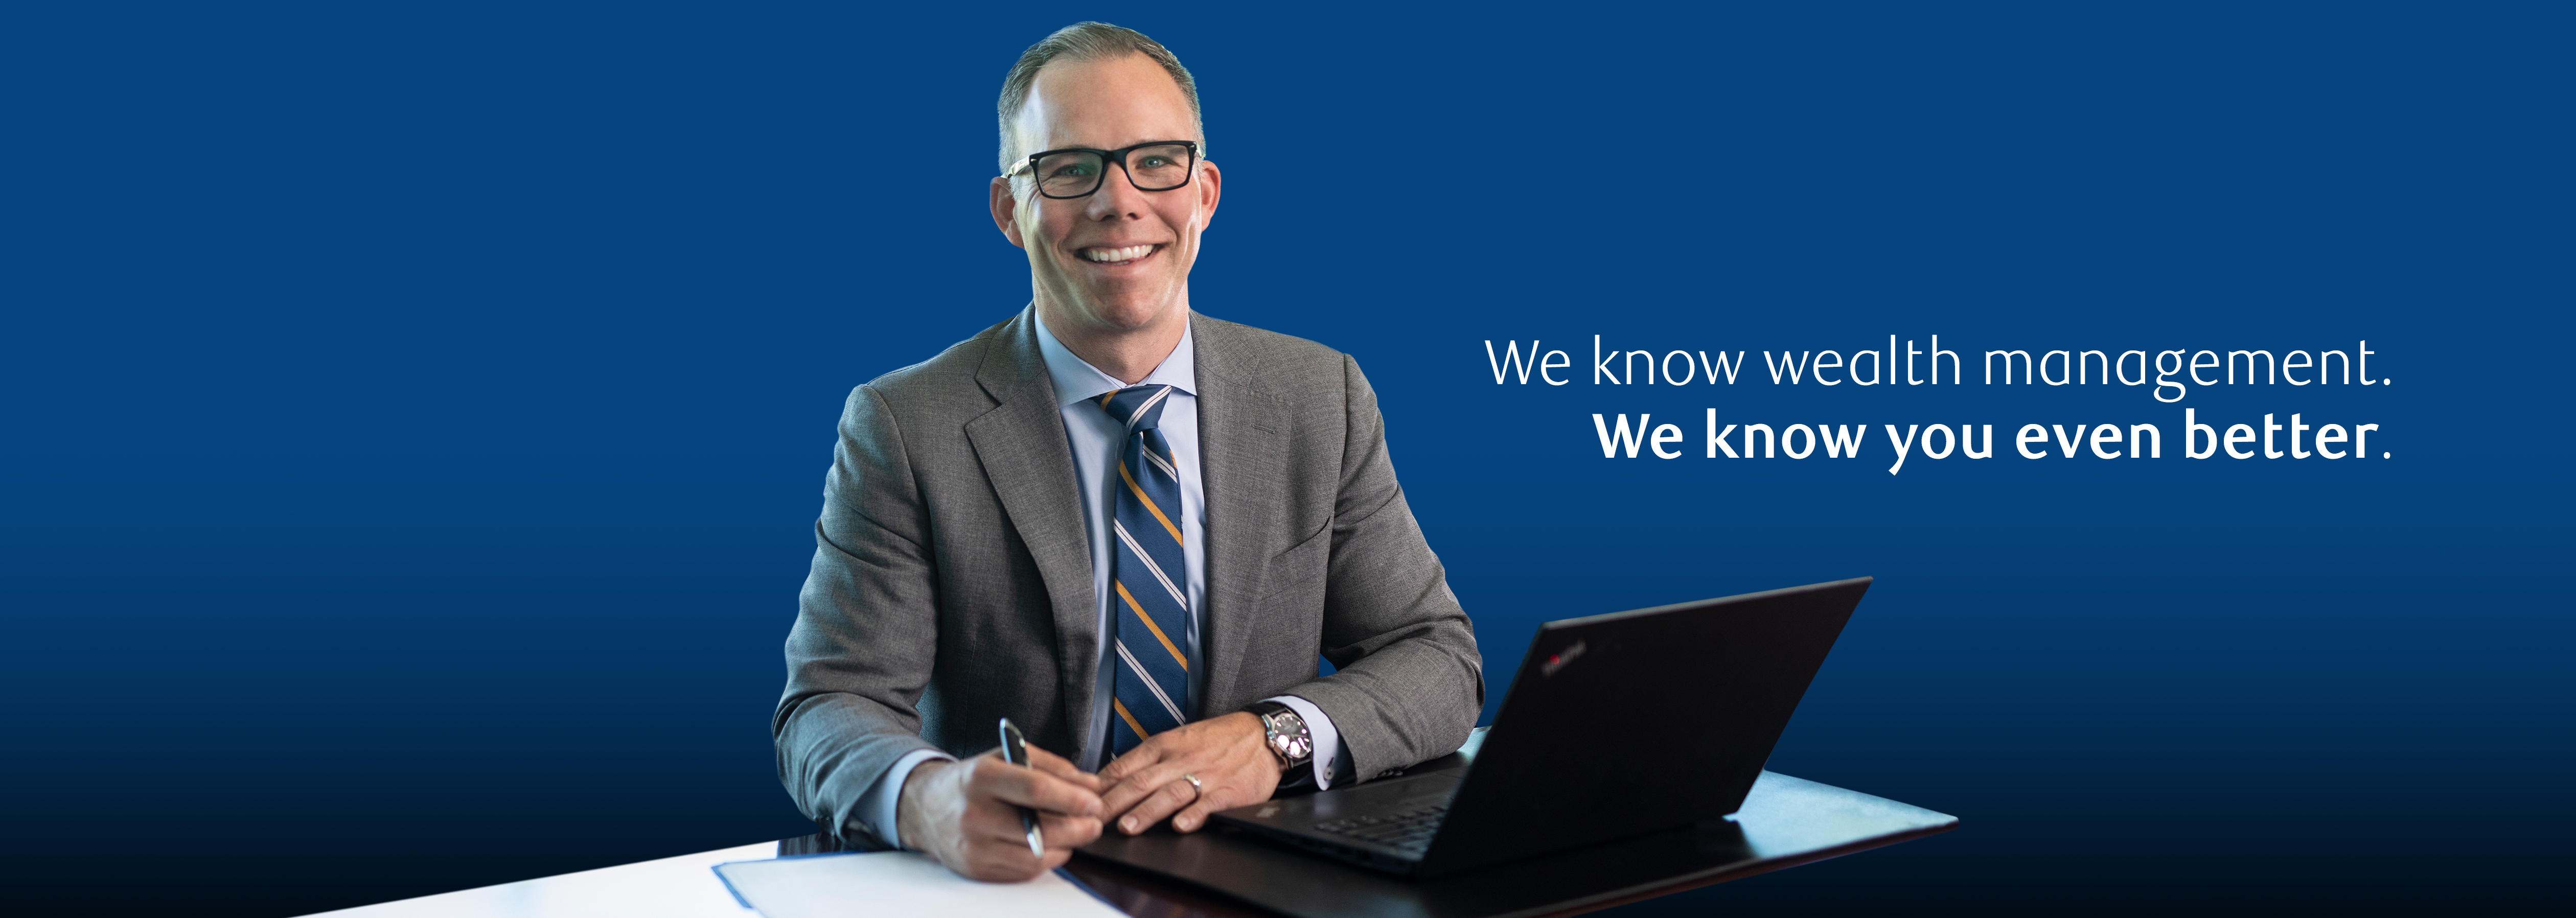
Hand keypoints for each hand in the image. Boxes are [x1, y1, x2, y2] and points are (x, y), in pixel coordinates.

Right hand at [896, 746, 1103, 881]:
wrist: (925, 807)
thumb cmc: (974, 780)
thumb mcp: (1006, 758)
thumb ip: (1051, 766)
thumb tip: (1091, 784)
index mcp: (982, 777)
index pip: (1035, 790)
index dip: (1072, 798)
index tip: (1095, 801)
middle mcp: (974, 814)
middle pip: (1039, 830)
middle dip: (1078, 828)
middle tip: (1095, 822)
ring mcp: (973, 847)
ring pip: (1035, 857)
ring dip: (1066, 847)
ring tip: (1075, 833)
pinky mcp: (975, 869)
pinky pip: (1023, 871)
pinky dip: (1045, 860)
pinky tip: (1050, 845)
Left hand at [1097, 711, 1280, 834]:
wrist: (1263, 735)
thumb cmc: (1216, 740)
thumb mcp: (1177, 741)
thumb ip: (1146, 761)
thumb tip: (1107, 782)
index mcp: (1164, 746)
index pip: (1125, 765)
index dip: (1101, 785)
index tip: (1080, 801)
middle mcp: (1180, 760)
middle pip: (1141, 781)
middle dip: (1113, 803)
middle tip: (1092, 819)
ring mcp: (1205, 775)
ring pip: (1170, 793)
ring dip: (1147, 811)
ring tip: (1128, 827)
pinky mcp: (1229, 791)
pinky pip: (1209, 804)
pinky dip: (1194, 815)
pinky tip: (1181, 827)